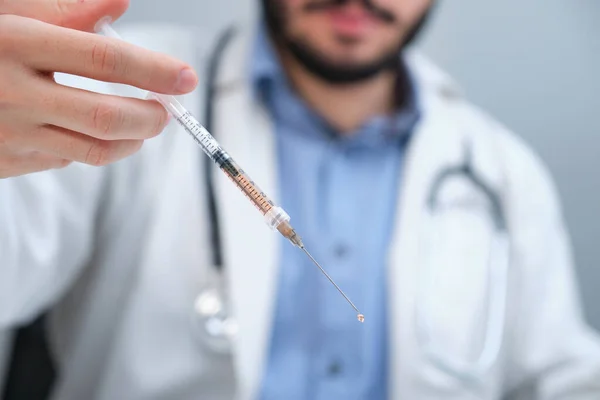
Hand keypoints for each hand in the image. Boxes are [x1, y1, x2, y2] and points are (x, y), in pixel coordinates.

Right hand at [0, 0, 198, 177]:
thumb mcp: (8, 14)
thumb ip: (66, 11)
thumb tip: (121, 3)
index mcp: (15, 42)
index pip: (102, 59)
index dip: (153, 70)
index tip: (186, 77)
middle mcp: (12, 91)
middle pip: (106, 116)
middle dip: (151, 117)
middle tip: (166, 111)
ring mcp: (9, 133)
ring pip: (95, 151)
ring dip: (132, 141)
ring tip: (142, 126)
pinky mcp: (5, 162)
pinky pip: (65, 160)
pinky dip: (88, 147)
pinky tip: (84, 131)